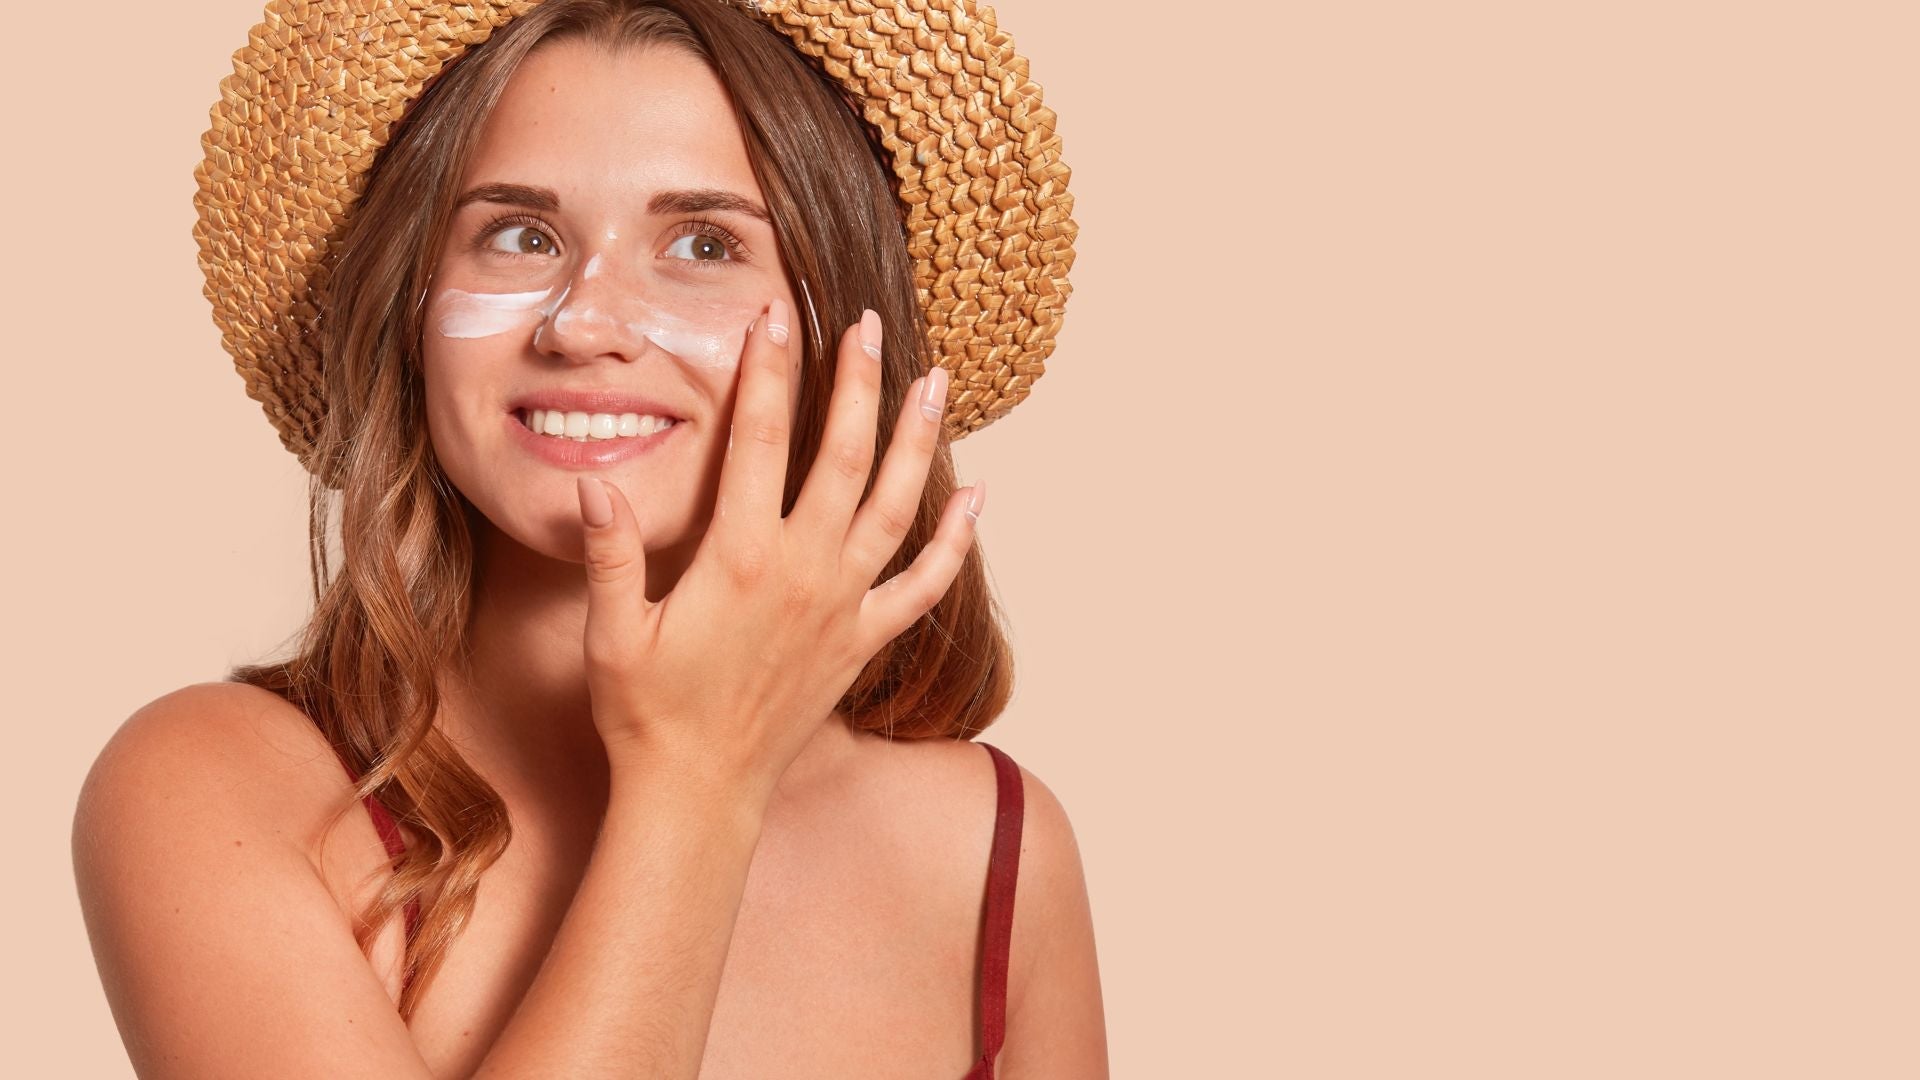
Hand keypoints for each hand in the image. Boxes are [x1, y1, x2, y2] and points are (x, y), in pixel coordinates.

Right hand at [574, 300, 983, 806]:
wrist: (700, 793)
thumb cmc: (647, 714)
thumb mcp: (613, 634)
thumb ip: (611, 555)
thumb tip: (592, 484)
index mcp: (740, 557)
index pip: (759, 440)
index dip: (769, 372)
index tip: (776, 315)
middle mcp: (804, 572)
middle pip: (844, 456)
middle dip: (856, 382)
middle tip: (865, 323)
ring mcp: (843, 607)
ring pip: (896, 506)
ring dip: (918, 440)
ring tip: (934, 379)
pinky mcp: (863, 643)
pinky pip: (924, 585)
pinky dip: (955, 541)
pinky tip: (977, 498)